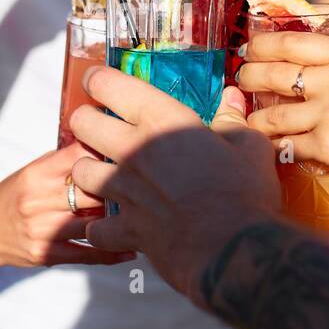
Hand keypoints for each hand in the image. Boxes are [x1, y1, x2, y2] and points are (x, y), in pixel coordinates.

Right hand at [0, 141, 133, 267]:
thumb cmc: (11, 197)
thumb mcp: (30, 172)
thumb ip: (61, 163)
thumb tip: (101, 146)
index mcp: (36, 174)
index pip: (78, 158)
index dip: (105, 155)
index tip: (127, 153)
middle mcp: (39, 200)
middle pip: (92, 191)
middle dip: (117, 188)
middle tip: (144, 185)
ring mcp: (42, 229)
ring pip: (93, 222)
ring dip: (119, 219)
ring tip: (144, 214)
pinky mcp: (46, 253)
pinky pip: (87, 253)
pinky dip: (112, 252)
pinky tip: (132, 248)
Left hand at [69, 68, 281, 302]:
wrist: (232, 249)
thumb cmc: (243, 192)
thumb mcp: (249, 147)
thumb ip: (233, 121)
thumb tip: (232, 99)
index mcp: (162, 120)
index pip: (112, 85)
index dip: (99, 79)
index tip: (97, 79)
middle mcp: (134, 151)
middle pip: (83, 124)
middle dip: (85, 120)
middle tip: (95, 122)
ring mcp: (125, 191)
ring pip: (80, 171)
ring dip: (87, 170)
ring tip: (101, 171)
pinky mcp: (125, 228)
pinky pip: (96, 228)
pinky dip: (101, 227)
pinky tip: (111, 224)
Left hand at [237, 32, 328, 194]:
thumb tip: (305, 54)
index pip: (290, 42)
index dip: (261, 45)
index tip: (249, 49)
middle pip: (274, 74)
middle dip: (249, 77)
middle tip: (242, 80)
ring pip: (272, 115)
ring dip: (254, 119)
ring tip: (248, 120)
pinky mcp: (327, 145)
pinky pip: (286, 145)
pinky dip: (272, 147)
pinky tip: (266, 147)